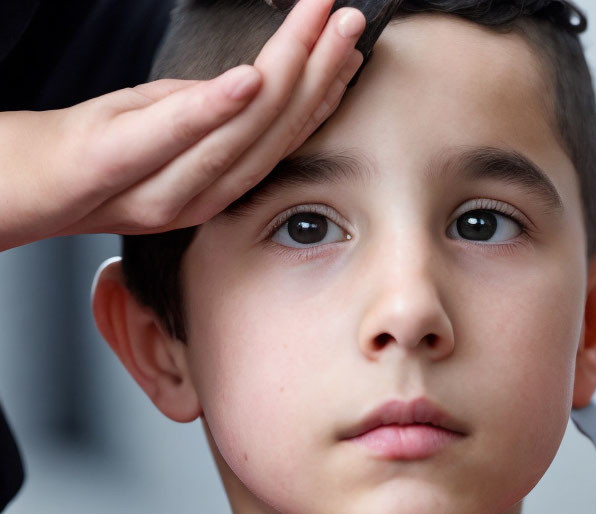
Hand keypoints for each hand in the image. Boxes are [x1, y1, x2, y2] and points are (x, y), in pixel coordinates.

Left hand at [0, 0, 364, 250]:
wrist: (33, 188)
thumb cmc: (99, 155)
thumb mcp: (166, 131)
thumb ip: (211, 115)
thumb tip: (258, 85)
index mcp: (216, 184)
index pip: (282, 133)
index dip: (321, 91)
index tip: (348, 47)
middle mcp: (202, 195)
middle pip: (273, 131)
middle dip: (316, 72)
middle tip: (347, 23)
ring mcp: (164, 189)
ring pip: (242, 134)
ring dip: (286, 76)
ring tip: (317, 26)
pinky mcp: (119, 167)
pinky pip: (177, 137)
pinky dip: (216, 108)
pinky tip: (251, 79)